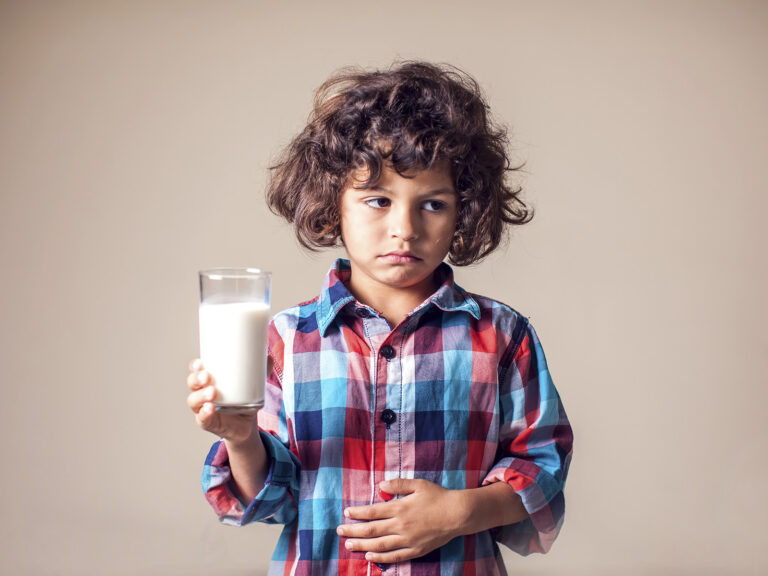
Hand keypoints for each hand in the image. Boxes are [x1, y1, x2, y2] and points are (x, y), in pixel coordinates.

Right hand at [186, 358, 258, 443]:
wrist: (245, 426)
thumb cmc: (243, 400)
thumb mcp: (252, 385)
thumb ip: (260, 372)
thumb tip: (270, 357)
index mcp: (209, 380)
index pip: (196, 370)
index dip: (195, 366)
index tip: (201, 362)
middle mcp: (202, 393)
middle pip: (192, 383)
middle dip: (197, 378)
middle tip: (207, 376)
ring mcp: (203, 408)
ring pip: (194, 400)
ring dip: (200, 395)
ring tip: (212, 392)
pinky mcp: (208, 422)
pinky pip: (202, 418)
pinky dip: (205, 413)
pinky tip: (210, 408)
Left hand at [337, 478, 465, 563]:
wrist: (457, 514)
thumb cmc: (438, 496)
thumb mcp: (418, 484)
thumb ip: (398, 483)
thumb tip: (380, 484)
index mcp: (400, 508)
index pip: (372, 512)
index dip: (357, 513)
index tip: (346, 513)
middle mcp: (401, 525)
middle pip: (371, 530)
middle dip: (353, 530)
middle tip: (339, 531)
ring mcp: (407, 540)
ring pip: (379, 545)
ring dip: (361, 545)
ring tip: (348, 545)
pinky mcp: (415, 550)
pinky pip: (394, 556)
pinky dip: (380, 558)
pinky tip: (369, 556)